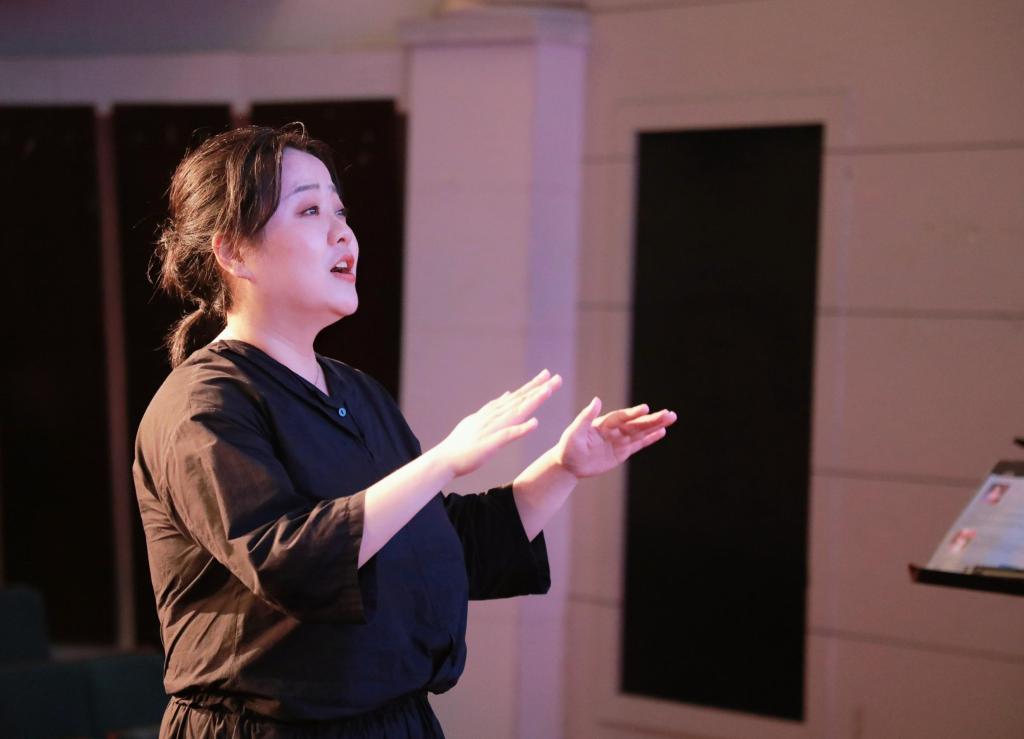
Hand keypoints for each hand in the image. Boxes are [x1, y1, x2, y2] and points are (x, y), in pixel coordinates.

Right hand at [434, 370, 562, 477]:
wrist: (444, 458)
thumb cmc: (462, 443)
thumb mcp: (480, 420)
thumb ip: (494, 408)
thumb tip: (508, 394)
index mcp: (493, 413)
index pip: (516, 397)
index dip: (532, 386)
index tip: (547, 376)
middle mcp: (493, 417)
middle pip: (520, 400)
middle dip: (538, 388)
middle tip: (556, 377)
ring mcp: (492, 429)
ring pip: (516, 412)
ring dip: (532, 401)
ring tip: (548, 391)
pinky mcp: (490, 443)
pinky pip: (508, 435)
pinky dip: (521, 428)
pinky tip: (534, 423)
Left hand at [553, 398, 675, 478]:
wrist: (568, 465)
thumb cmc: (568, 447)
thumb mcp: (573, 432)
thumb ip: (585, 417)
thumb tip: (597, 400)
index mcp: (603, 423)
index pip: (621, 417)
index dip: (633, 413)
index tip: (646, 408)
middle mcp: (614, 430)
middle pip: (636, 424)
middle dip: (652, 419)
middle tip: (669, 413)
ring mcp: (619, 440)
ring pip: (640, 432)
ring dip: (655, 425)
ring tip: (671, 418)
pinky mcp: (622, 452)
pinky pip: (638, 444)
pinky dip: (650, 438)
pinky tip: (662, 432)